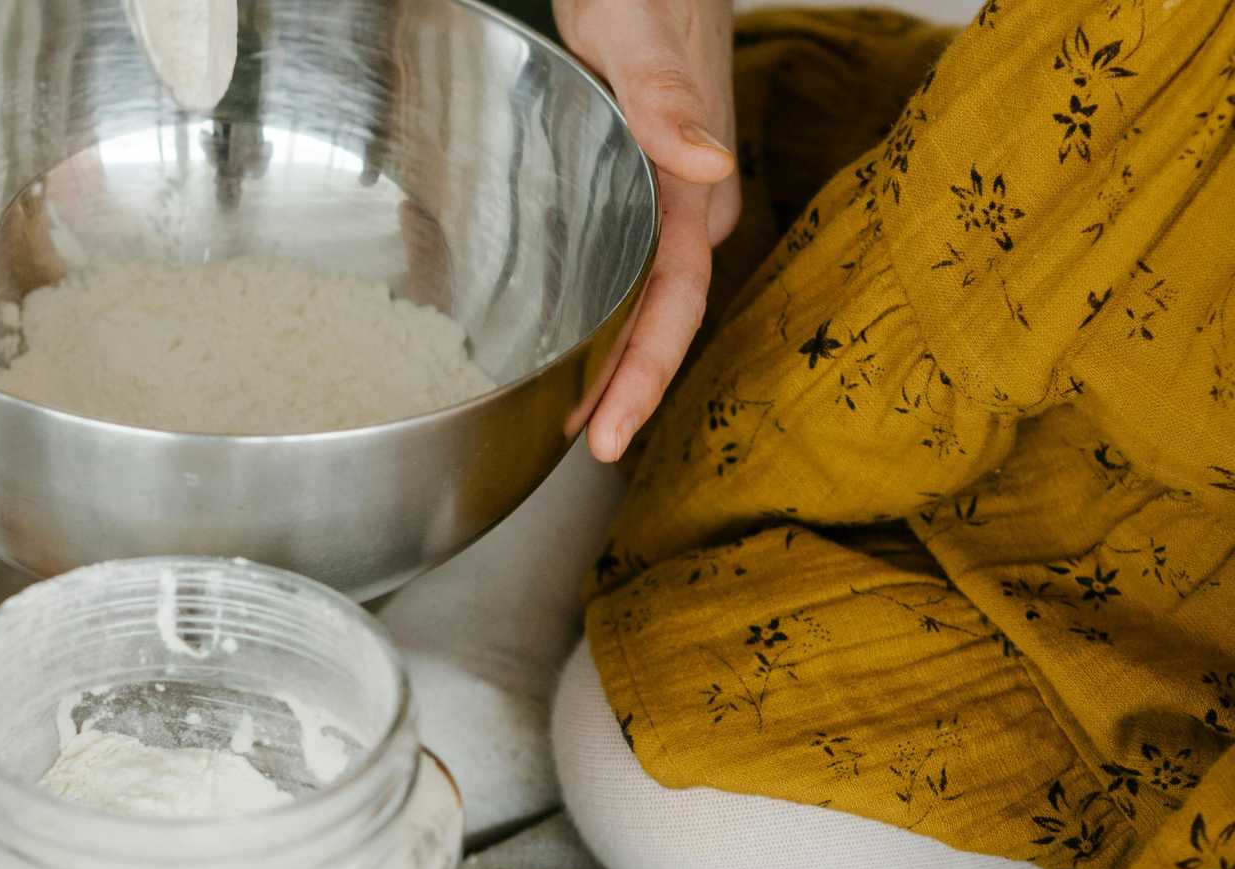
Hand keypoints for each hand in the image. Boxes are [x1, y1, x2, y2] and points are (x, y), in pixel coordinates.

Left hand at [555, 0, 738, 461]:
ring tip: (565, 412)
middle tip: (584, 447)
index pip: (676, 302)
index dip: (645, 376)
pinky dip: (580, 300)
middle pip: (656, 317)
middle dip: (623, 387)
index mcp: (693, 188)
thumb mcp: (642, 31)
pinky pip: (612, 259)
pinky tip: (537, 326)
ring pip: (634, 296)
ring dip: (603, 355)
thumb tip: (709, 168)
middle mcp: (685, 206)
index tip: (610, 432)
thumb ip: (669, 101)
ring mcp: (661, 198)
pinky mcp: (632, 184)